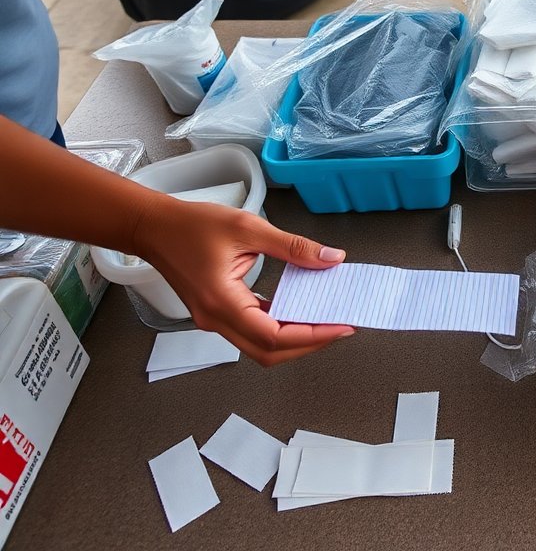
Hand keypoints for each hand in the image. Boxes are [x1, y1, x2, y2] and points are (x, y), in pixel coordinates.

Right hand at [132, 194, 353, 365]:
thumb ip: (293, 247)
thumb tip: (330, 259)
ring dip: (294, 340)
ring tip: (325, 321)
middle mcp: (216, 319)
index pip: (275, 336)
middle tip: (339, 328)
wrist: (153, 227)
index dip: (312, 336)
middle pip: (269, 352)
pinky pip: (252, 330)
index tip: (341, 326)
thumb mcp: (249, 228)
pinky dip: (279, 327)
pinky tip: (299, 312)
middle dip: (308, 345)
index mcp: (222, 303)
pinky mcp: (216, 313)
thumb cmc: (191, 225)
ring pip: (260, 347)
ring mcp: (214, 319)